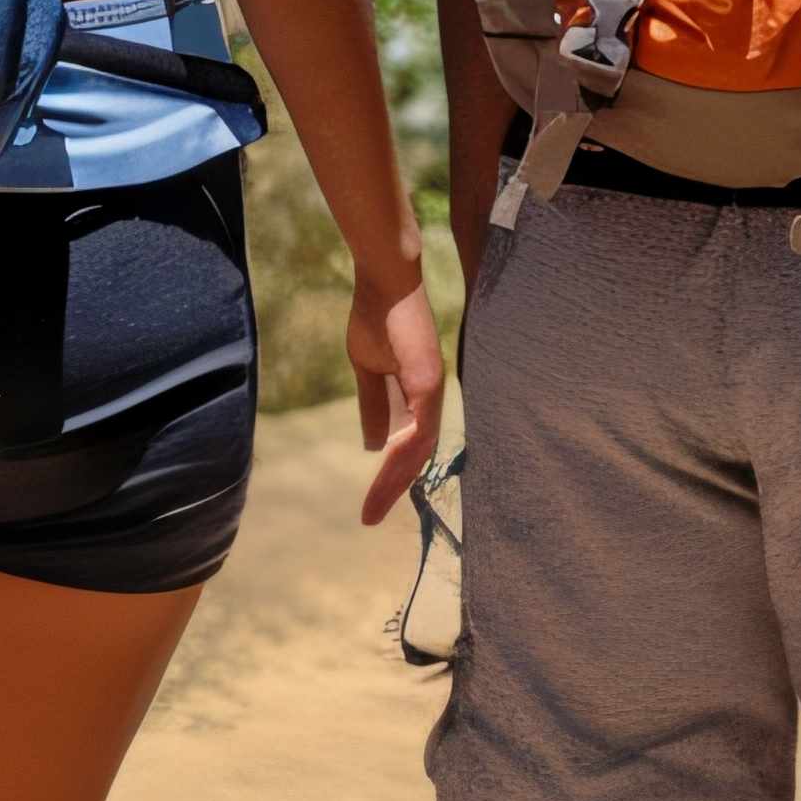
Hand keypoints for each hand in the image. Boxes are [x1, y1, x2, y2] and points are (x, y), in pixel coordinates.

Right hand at [349, 273, 447, 527]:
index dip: (393, 475)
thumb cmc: (377, 318)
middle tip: (370, 519)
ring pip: (418, 449)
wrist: (385, 282)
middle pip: (417, 456)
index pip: (411, 446)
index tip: (372, 503)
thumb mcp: (368, 371)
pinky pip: (416, 428)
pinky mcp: (428, 381)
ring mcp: (432, 390)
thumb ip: (373, 405)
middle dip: (393, 490)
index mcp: (420, 396)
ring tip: (372, 509)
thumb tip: (373, 445)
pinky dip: (401, 454)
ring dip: (393, 481)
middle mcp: (432, 398)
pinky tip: (382, 472)